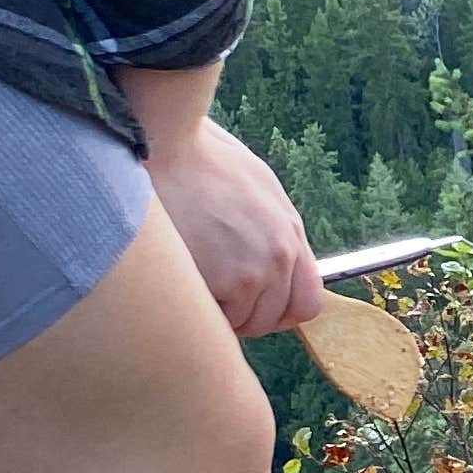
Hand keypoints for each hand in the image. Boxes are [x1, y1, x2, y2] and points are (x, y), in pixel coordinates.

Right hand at [142, 118, 328, 339]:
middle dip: (245, 315)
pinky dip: (199, 308)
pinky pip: (215, 318)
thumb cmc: (202, 163)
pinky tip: (183, 280)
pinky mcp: (220, 282)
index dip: (280, 312)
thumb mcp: (259, 191)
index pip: (307, 303)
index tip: (256, 308)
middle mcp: (279, 257)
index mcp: (291, 234)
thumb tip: (277, 269)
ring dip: (219, 313)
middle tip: (216, 297)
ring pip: (241, 323)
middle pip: (271, 318)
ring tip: (196, 280)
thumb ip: (275, 233)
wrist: (165, 149)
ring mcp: (252, 272)